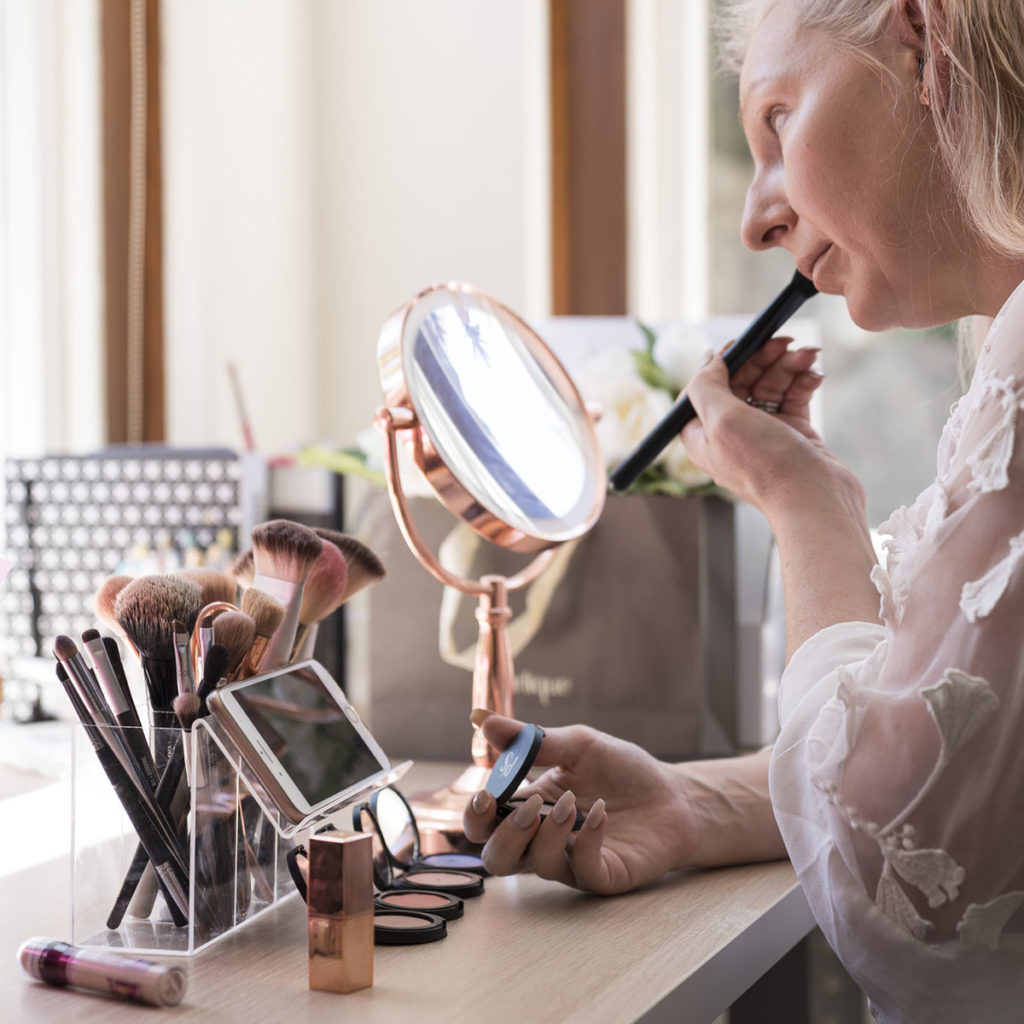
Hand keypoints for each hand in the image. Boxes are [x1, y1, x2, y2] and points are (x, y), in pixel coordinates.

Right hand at [463, 712, 692, 894]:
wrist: (674, 795)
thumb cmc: (622, 770)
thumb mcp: (578, 744)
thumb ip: (531, 739)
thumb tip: (481, 720)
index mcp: (530, 806)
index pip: (485, 824)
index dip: (477, 816)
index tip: (486, 795)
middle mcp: (543, 840)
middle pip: (497, 860)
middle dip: (506, 835)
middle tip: (530, 807)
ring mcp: (571, 861)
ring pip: (536, 866)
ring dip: (549, 833)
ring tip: (573, 804)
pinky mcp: (602, 875)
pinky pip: (581, 870)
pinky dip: (587, 841)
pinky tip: (601, 815)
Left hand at [681, 338, 857, 513]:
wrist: (816, 500)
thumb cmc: (766, 466)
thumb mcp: (722, 420)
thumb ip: (706, 386)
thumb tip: (707, 360)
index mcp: (701, 435)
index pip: (703, 386)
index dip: (721, 361)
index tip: (742, 342)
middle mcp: (728, 433)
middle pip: (739, 380)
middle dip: (762, 357)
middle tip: (783, 340)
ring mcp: (762, 433)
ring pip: (769, 385)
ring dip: (788, 365)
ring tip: (808, 354)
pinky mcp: (791, 433)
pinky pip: (793, 396)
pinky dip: (803, 381)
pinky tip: (815, 374)